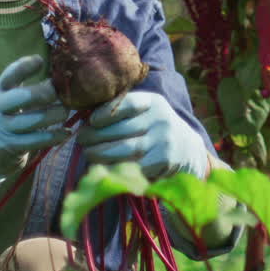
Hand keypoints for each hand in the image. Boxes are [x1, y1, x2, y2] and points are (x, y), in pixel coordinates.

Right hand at [0, 55, 70, 193]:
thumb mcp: (6, 102)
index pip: (10, 74)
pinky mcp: (11, 147)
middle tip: (60, 94)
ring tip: (66, 112)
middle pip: (25, 96)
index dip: (26, 65)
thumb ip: (24, 89)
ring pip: (35, 119)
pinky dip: (55, 136)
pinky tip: (65, 132)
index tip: (41, 61)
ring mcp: (2, 128)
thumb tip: (57, 76)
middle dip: (47, 93)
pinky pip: (38, 140)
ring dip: (55, 114)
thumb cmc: (4, 122)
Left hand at [77, 91, 209, 180]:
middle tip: (81, 141)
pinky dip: (118, 168)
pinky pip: (136, 166)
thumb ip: (120, 111)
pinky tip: (105, 167)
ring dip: (102, 153)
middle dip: (97, 136)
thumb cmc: (153, 128)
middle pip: (123, 129)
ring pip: (127, 149)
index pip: (127, 103)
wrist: (188, 148)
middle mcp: (161, 119)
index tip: (91, 120)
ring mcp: (164, 140)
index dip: (107, 111)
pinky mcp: (165, 161)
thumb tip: (85, 119)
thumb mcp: (144, 113)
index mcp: (153, 102)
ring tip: (88, 153)